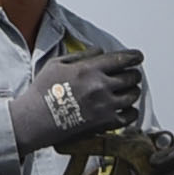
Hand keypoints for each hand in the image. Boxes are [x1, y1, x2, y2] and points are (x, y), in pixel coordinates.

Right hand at [14, 46, 147, 147]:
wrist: (35, 120)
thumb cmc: (42, 92)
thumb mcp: (57, 63)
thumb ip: (81, 55)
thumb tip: (100, 51)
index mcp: (89, 69)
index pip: (121, 59)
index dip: (133, 57)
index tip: (138, 57)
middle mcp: (100, 86)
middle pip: (131, 77)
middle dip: (133, 74)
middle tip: (131, 75)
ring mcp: (105, 106)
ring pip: (133, 95)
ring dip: (132, 91)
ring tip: (128, 91)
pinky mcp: (105, 123)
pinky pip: (130, 116)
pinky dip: (131, 111)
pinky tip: (126, 108)